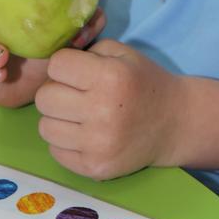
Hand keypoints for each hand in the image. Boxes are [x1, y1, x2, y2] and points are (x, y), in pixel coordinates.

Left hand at [35, 40, 183, 179]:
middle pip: (45, 98)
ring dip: (58, 118)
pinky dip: (64, 142)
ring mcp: (97, 144)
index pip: (56, 65)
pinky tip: (83, 134)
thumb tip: (54, 62)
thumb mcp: (123, 53)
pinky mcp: (94, 168)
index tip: (75, 70)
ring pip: (45, 127)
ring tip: (78, 115)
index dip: (64, 65)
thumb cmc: (144, 82)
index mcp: (109, 77)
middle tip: (74, 93)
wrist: (174, 122)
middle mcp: (102, 111)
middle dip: (56, 91)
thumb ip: (88, 51)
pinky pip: (55, 152)